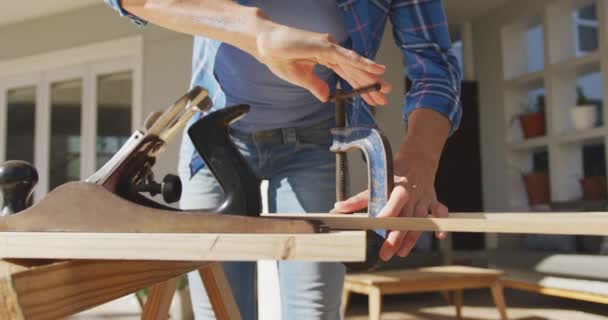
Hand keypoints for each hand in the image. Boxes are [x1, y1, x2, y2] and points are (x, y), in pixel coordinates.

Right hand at [255, 26, 391, 104]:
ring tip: (384, 86)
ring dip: (370, 76)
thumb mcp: (300, 78)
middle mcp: (331, 51)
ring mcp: (329, 47)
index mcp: (325, 58)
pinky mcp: (325, 46)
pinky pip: (346, 57)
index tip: (373, 99)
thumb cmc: (279, 58)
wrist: (264, 44)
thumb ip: (315, 86)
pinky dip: (362, 63)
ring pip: (354, 65)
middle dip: (370, 84)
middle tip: (385, 96)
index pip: (347, 75)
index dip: (361, 87)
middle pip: (354, 71)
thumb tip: (327, 98)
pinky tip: (375, 69)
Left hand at [333, 142, 447, 261]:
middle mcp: (413, 196)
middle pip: (407, 220)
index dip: (388, 216)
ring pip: (421, 222)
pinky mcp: (434, 202)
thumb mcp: (377, 182)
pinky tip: (439, 235)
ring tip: (401, 253)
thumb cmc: (395, 174)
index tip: (378, 229)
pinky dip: (442, 224)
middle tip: (386, 253)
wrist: (418, 159)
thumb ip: (359, 199)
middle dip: (397, 238)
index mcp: (399, 189)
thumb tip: (338, 208)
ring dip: (412, 239)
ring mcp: (425, 200)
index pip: (394, 204)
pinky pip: (441, 213)